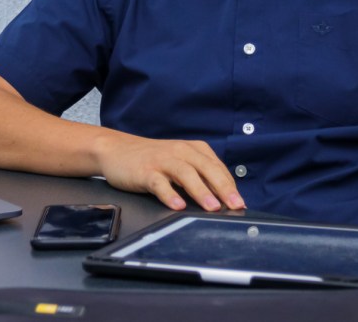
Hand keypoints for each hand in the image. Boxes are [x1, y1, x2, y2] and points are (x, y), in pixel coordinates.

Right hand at [95, 134, 245, 211]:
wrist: (117, 149)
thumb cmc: (152, 159)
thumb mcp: (179, 162)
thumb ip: (199, 176)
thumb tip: (221, 199)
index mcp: (193, 149)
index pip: (217, 168)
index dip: (230, 186)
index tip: (240, 203)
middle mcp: (181, 152)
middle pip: (206, 169)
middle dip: (223, 188)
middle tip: (235, 205)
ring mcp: (163, 161)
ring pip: (186, 174)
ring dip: (201, 191)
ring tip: (212, 207)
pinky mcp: (146, 172)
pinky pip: (160, 184)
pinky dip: (170, 195)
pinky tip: (178, 206)